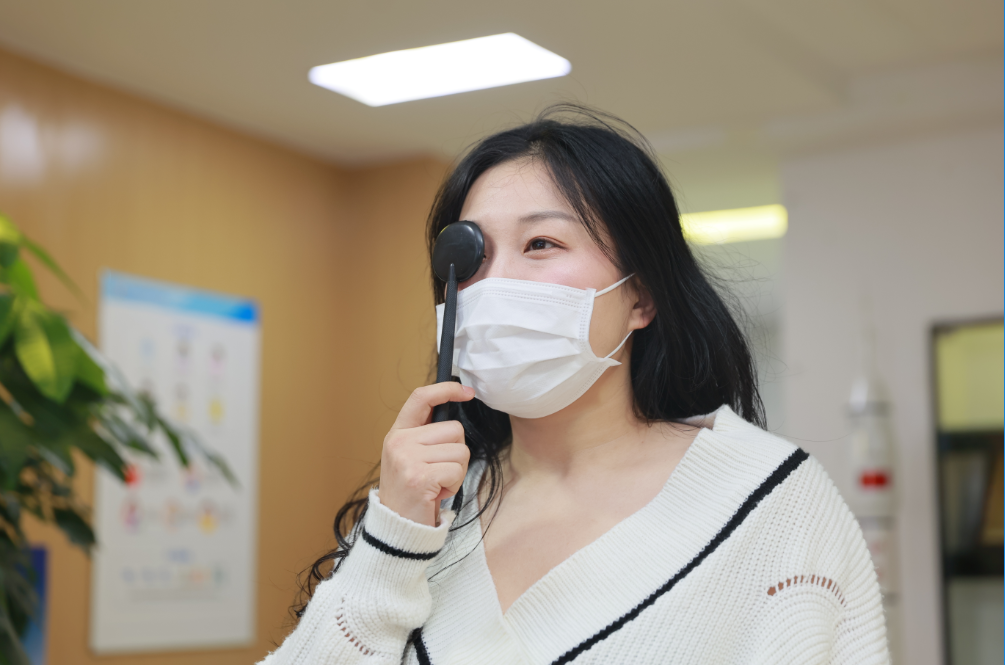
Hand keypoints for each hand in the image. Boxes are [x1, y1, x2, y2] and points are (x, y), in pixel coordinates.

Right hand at [378, 382, 474, 526]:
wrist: (397, 527)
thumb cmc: (412, 492)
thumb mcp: (410, 456)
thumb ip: (426, 435)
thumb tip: (454, 405)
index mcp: (398, 433)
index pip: (421, 398)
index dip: (446, 389)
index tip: (467, 391)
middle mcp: (399, 442)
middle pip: (454, 429)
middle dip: (456, 452)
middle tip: (438, 472)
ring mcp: (407, 459)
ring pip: (460, 450)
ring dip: (456, 471)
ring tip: (436, 484)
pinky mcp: (420, 477)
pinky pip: (456, 470)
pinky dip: (453, 485)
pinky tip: (436, 493)